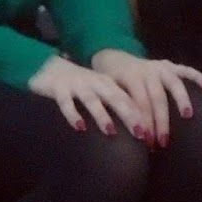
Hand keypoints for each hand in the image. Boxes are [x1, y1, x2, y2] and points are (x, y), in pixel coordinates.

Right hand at [27, 55, 146, 137]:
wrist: (49, 67)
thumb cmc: (80, 86)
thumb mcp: (100, 91)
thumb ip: (116, 104)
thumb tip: (141, 128)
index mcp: (108, 84)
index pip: (129, 99)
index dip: (142, 115)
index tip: (153, 133)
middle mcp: (95, 83)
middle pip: (116, 98)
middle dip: (129, 115)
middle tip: (141, 134)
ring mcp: (77, 85)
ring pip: (92, 100)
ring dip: (102, 115)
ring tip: (111, 132)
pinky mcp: (59, 90)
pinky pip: (66, 103)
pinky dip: (73, 114)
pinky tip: (79, 127)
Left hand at [90, 49, 201, 147]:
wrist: (114, 59)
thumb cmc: (112, 84)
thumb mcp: (109, 92)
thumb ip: (117, 107)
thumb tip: (118, 134)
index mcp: (130, 78)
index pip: (139, 102)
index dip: (143, 121)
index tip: (146, 141)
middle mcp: (147, 71)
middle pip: (157, 97)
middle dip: (160, 121)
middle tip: (163, 142)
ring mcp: (160, 68)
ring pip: (173, 83)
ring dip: (181, 99)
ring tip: (188, 116)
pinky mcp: (170, 65)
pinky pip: (185, 69)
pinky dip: (196, 75)